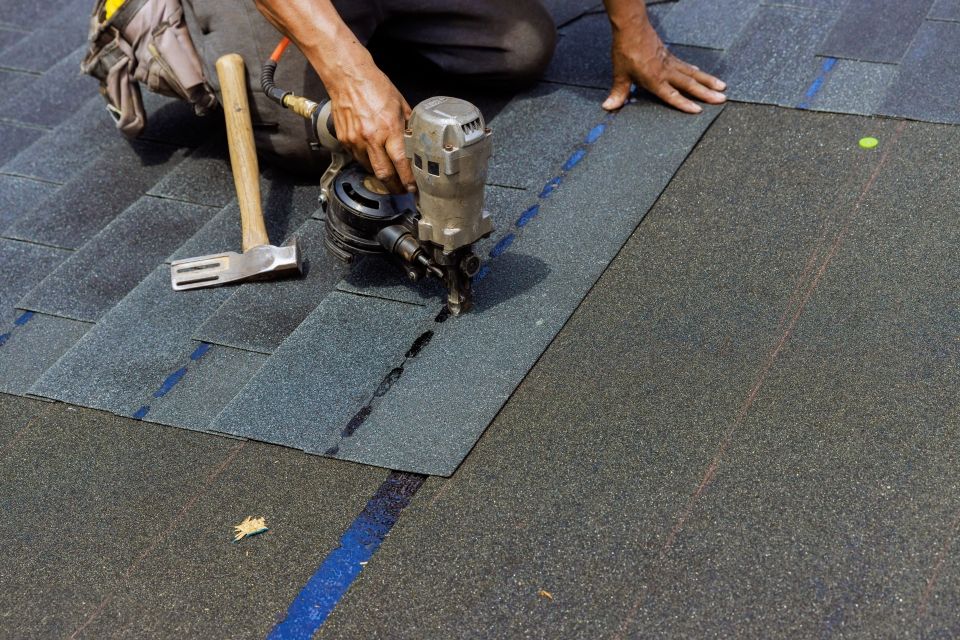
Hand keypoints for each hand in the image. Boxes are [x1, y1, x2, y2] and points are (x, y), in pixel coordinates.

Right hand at [325, 54, 414, 192]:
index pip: (401, 163)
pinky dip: (366, 161)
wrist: (347, 77)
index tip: (413, 189)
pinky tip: (373, 157)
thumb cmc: (374, 86)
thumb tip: (417, 139)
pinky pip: (357, 158)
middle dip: (394, 187)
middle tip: (401, 191)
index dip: (408, 180)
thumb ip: (408, 124)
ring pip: (369, 169)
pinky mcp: (344, 140)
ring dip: (380, 174)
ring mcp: (355, 140)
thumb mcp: (400, 104)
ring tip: (389, 175)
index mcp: (389, 129)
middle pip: (384, 174)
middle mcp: (371, 138)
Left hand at [603, 17, 726, 112]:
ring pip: (692, 73)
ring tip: (722, 87)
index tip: (698, 110)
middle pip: (689, 84)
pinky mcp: (669, 55)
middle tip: (721, 99)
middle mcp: (666, 71)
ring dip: (707, 81)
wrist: (631, 27)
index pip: (672, 95)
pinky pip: (685, 65)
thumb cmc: (626, 50)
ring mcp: (669, 62)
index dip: (684, 104)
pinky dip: (695, 71)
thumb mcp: (620, 74)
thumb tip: (608, 107)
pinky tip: (699, 73)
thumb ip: (618, 92)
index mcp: (654, 79)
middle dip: (706, 93)